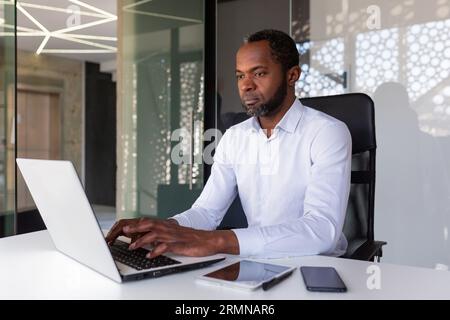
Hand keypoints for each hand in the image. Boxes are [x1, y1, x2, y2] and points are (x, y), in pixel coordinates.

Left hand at [106, 217, 238, 257]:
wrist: (209, 240)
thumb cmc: (192, 239)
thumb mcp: (175, 235)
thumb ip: (162, 235)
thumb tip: (149, 240)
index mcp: (168, 226)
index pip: (149, 222)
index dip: (137, 224)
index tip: (125, 228)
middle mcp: (169, 229)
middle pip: (150, 225)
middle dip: (136, 228)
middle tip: (124, 232)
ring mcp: (174, 236)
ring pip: (155, 235)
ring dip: (142, 240)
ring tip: (132, 247)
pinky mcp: (180, 245)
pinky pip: (166, 247)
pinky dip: (157, 251)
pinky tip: (150, 255)